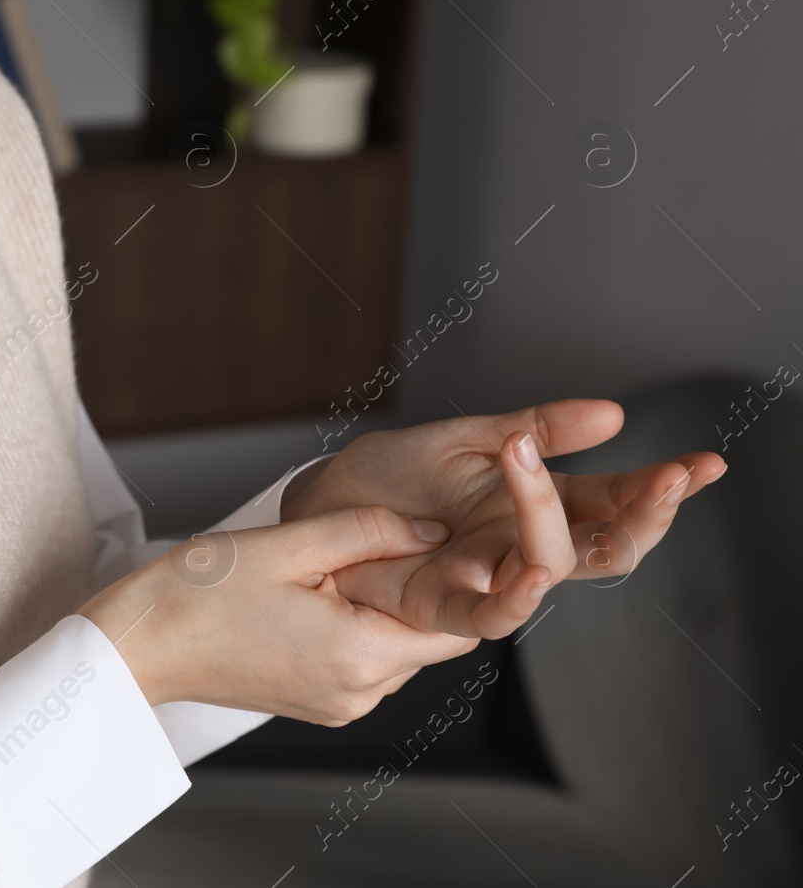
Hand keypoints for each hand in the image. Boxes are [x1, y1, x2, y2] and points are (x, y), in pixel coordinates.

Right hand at [78, 506, 477, 724]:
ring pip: (396, 648)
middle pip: (428, 638)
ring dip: (383, 607)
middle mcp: (358, 694)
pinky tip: (318, 593)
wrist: (137, 645)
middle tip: (386, 538)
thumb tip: (430, 529)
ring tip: (340, 563)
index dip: (459, 580)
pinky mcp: (316, 704)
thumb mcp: (287, 543)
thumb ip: (368, 530)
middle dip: (417, 589)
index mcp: (359, 656)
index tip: (447, 538)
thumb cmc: (197, 596)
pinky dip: (356, 627)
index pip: (458, 627)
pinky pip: (362, 662)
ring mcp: (337, 705)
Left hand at [281, 400, 725, 638]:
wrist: (319, 503)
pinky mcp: (443, 606)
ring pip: (558, 570)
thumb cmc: (390, 477)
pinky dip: (519, 593)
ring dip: (583, 531)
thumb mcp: (467, 438)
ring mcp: (488, 578)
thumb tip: (612, 413)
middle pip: (606, 546)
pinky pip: (493, 613)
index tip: (708, 464)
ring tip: (601, 483)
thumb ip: (536, 427)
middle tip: (672, 479)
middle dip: (647, 515)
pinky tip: (538, 562)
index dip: (662, 487)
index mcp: (534, 503)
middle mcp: (521, 545)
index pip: (614, 500)